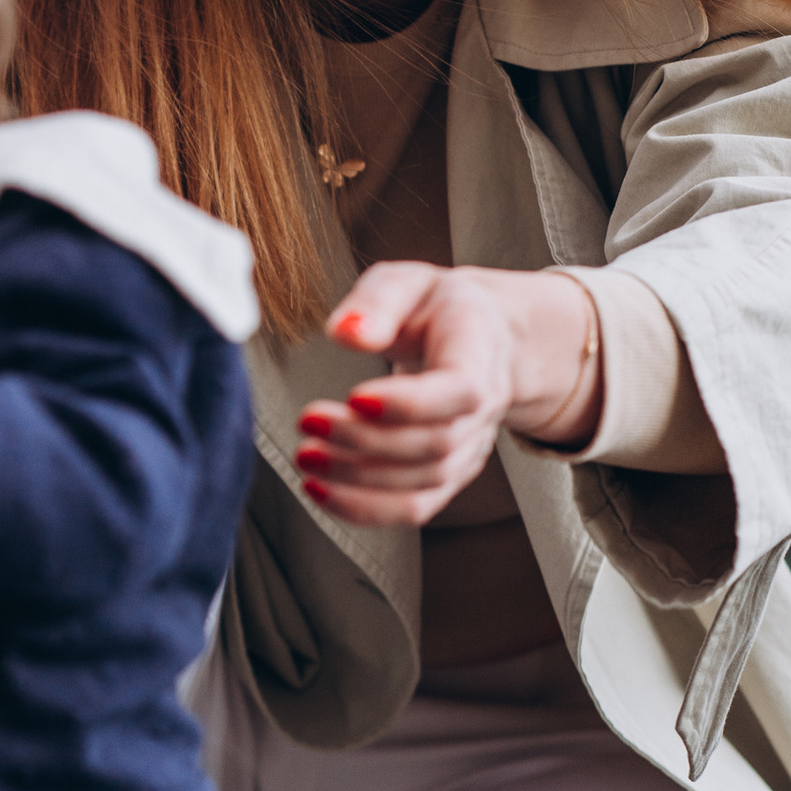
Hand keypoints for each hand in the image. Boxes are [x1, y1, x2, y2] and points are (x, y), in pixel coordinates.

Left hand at [295, 261, 598, 527]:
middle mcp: (484, 406)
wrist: (478, 338)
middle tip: (309, 424)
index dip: (410, 403)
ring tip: (306, 456)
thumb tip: (345, 333)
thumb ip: (376, 303)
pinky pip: (415, 506)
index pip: (461, 389)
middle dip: (366, 442)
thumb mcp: (406, 283)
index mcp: (479, 351)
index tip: (354, 396)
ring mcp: (470, 446)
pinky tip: (321, 490)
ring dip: (358, 479)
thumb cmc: (436, 308)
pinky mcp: (449, 473)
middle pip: (436, 443)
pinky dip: (366, 507)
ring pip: (424, 482)